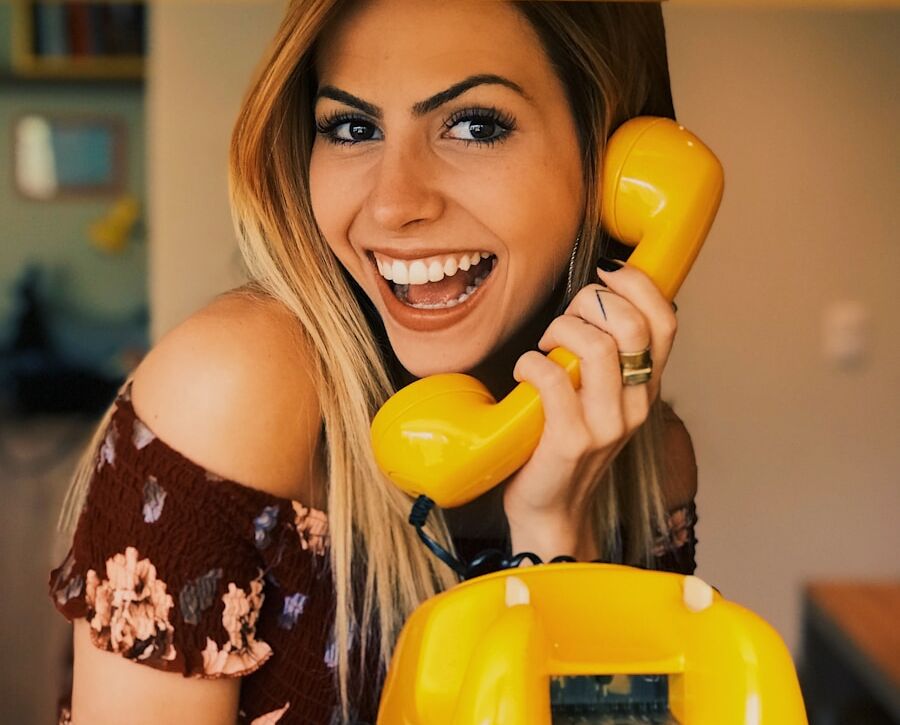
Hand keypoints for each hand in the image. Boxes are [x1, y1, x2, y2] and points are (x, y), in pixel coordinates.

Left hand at [503, 262, 677, 560]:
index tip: (606, 275)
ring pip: (597, 347)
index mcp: (645, 387)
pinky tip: (524, 372)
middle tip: (564, 320)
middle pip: (631, 325)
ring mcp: (606, 425)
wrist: (553, 511)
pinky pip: (553, 378)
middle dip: (589, 303)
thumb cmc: (568, 444)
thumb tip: (595, 299)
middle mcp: (635, 404)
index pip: (666, 321)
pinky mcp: (571, 440)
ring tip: (543, 347)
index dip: (639, 285)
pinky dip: (531, 363)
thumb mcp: (601, 399)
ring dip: (560, 331)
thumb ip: (607, 357)